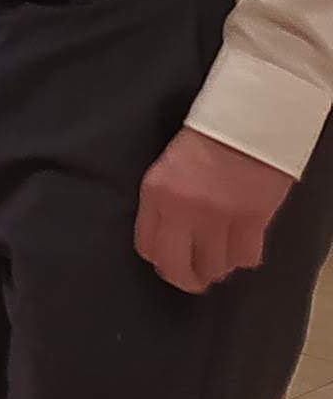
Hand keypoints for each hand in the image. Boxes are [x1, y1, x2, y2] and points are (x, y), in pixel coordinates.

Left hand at [134, 127, 292, 294]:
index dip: (160, 259)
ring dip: (218, 267)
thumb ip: (165, 200)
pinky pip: (245, 258)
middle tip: (194, 279)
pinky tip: (244, 246)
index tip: (170, 260)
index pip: (147, 246)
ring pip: (213, 268)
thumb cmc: (209, 137)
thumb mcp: (170, 165)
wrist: (249, 118)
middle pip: (175, 267)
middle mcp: (182, 210)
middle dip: (184, 279)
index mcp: (156, 192)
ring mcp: (218, 217)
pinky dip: (244, 257)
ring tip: (222, 258)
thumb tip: (172, 238)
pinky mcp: (251, 219)